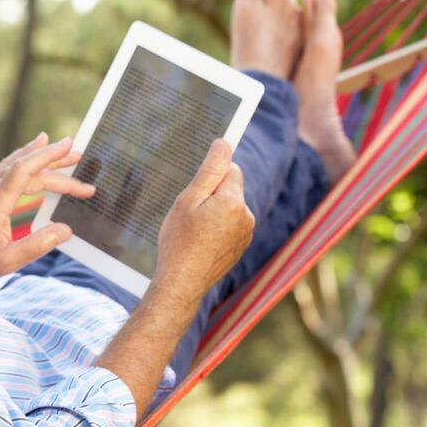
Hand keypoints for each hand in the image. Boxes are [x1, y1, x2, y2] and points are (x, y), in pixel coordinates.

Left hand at [0, 133, 94, 284]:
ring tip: (66, 150)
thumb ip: (37, 245)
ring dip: (41, 156)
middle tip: (82, 160)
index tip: (68, 145)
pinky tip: (33, 153)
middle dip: (57, 165)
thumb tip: (66, 230)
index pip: (24, 170)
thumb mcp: (7, 261)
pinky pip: (8, 169)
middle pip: (28, 169)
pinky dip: (25, 159)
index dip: (47, 156)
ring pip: (17, 165)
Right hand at [154, 139, 254, 303]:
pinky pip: (230, 226)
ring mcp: (246, 234)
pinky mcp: (240, 246)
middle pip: (231, 189)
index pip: (231, 169)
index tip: (196, 187)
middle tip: (189, 213)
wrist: (182, 282)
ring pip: (230, 208)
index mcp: (234, 201)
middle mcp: (246, 216)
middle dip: (212, 195)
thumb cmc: (179, 241)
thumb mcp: (188, 200)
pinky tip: (199, 242)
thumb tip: (224, 144)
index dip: (211, 176)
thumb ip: (210, 171)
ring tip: (193, 231)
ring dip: (214, 212)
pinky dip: (216, 229)